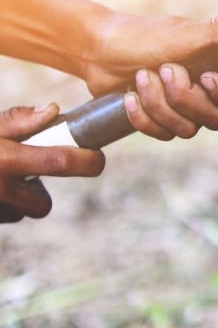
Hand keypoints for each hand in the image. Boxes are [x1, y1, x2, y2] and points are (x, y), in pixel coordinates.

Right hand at [0, 105, 104, 222]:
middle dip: (38, 192)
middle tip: (26, 175)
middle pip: (41, 204)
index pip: (60, 162)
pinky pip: (3, 217)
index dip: (87, 161)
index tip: (97, 158)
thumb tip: (53, 111)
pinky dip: (0, 205)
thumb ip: (15, 121)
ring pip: (21, 212)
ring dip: (16, 200)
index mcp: (3, 160)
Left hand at [84, 11, 217, 140]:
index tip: (206, 78)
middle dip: (184, 98)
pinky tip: (130, 97)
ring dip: (159, 104)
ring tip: (141, 77)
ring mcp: (189, 109)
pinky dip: (144, 117)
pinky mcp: (166, 121)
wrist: (98, 50)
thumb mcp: (185, 34)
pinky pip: (165, 135)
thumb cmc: (143, 36)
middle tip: (164, 70)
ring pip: (189, 129)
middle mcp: (212, 91)